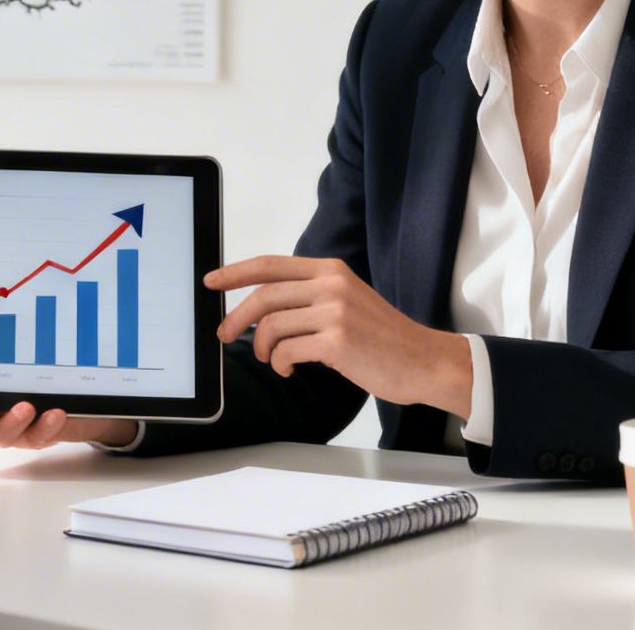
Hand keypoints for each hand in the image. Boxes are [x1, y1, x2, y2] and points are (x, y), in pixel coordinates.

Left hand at [206, 255, 470, 417]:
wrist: (423, 360)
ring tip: (272, 359)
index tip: (211, 281)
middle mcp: (331, 285)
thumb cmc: (384, 337)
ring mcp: (334, 312)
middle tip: (224, 335)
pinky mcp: (337, 342)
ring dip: (262, 347)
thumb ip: (311, 296)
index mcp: (330, 270)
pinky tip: (289, 369)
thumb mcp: (348, 300)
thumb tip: (262, 307)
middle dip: (236, 317)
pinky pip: (287, 351)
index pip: (271, 265)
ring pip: (271, 326)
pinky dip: (280, 363)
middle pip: (263, 296)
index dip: (235, 272)